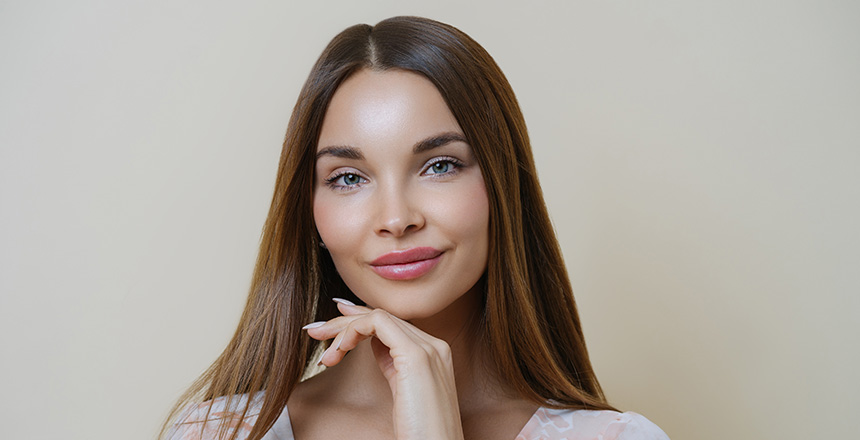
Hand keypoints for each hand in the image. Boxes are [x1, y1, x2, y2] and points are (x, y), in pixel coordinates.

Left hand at [303, 299, 465, 439]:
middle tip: (316, 332)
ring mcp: (428, 348)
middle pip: (383, 318)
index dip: (358, 322)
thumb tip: (370, 343)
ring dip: (343, 330)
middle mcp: (435, 345)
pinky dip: (352, 331)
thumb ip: (393, 365)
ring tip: (326, 355)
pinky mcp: (415, 355)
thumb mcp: (404, 393)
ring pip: (377, 317)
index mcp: (434, 354)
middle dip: (344, 323)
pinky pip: (377, 323)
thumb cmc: (419, 433)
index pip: (391, 324)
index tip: (332, 331)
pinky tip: (339, 349)